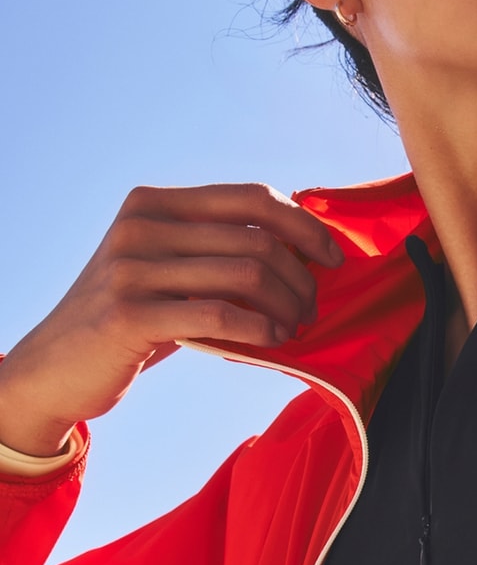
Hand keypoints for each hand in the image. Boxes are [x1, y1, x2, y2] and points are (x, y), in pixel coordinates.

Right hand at [0, 184, 343, 456]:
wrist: (57, 367)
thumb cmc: (130, 320)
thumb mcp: (165, 269)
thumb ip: (214, 249)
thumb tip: (298, 244)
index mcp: (153, 204)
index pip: (250, 197)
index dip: (302, 223)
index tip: (331, 256)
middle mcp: (140, 226)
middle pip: (257, 239)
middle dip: (300, 277)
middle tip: (312, 308)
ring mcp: (131, 268)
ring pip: (247, 275)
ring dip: (288, 306)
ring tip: (296, 327)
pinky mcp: (130, 314)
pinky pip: (221, 315)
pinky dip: (261, 329)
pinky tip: (273, 340)